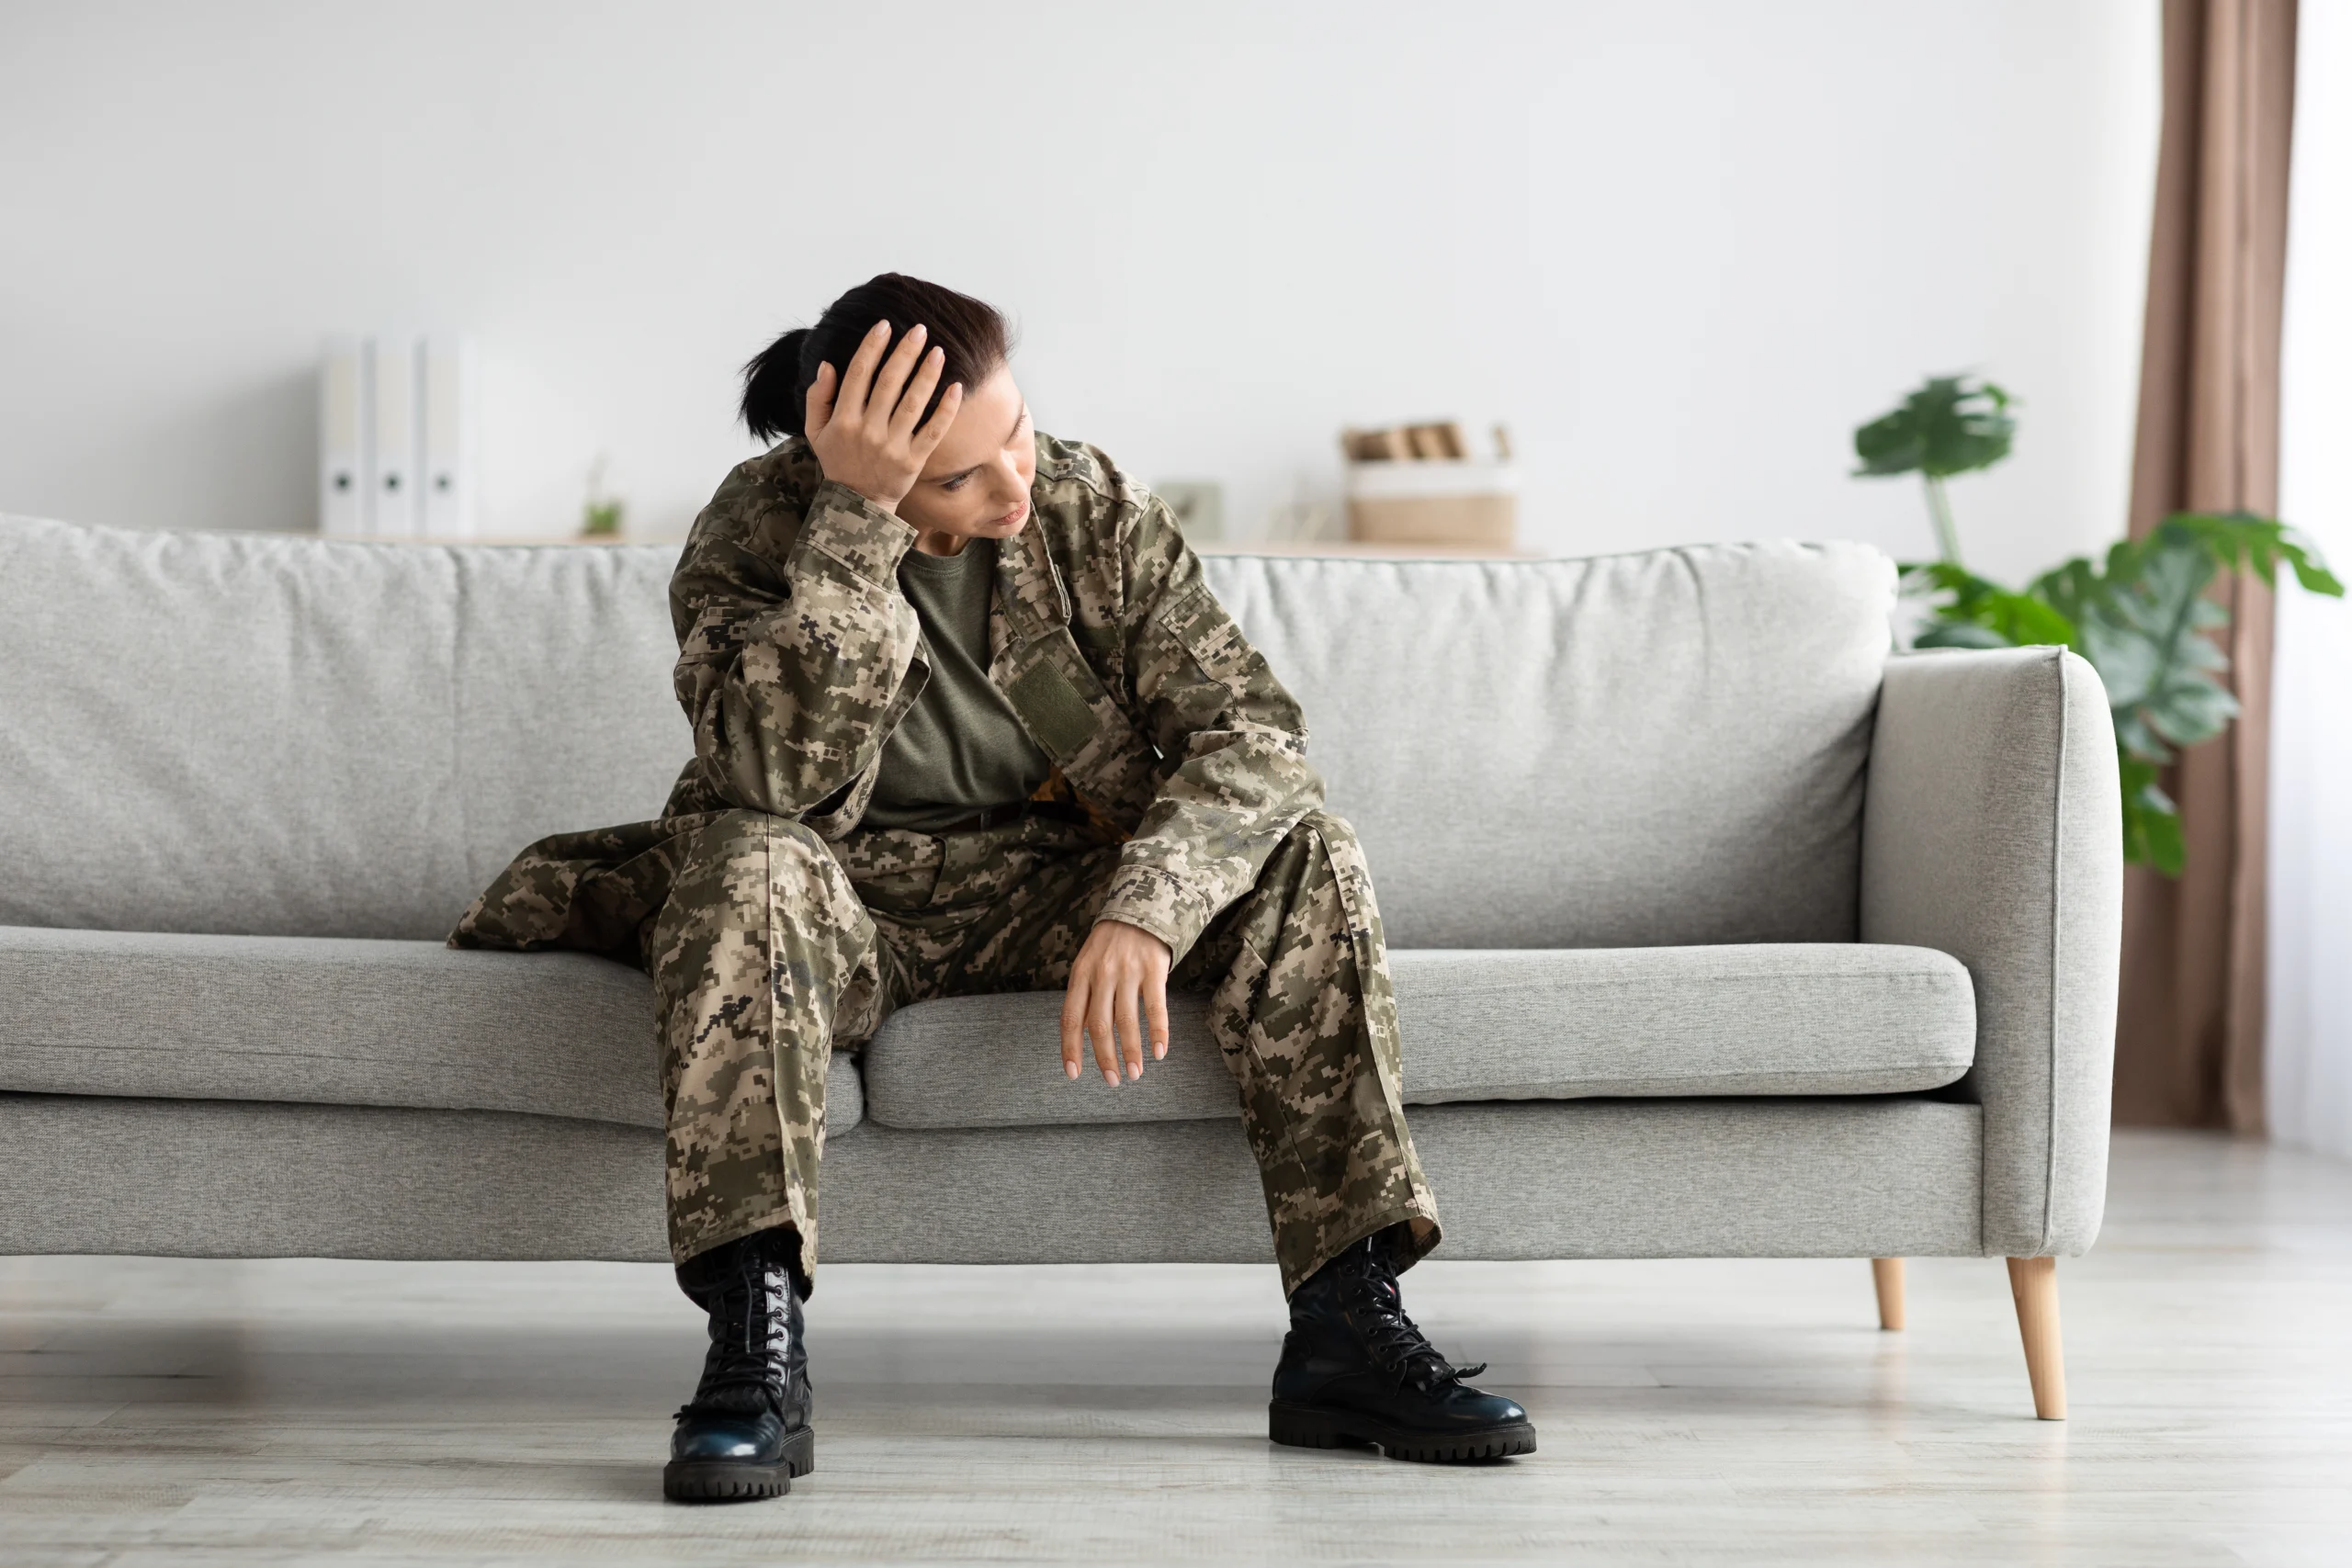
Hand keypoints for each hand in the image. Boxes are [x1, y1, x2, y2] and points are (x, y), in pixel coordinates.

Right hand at [803, 320, 964, 513]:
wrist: (857, 504)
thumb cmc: (838, 462)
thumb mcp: (816, 432)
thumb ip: (818, 398)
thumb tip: (828, 364)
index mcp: (844, 419)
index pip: (859, 374)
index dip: (872, 347)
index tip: (885, 326)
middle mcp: (868, 430)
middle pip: (889, 383)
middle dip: (905, 352)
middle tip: (920, 330)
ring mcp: (892, 446)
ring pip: (913, 403)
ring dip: (927, 375)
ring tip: (938, 352)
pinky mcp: (913, 461)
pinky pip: (933, 431)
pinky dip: (945, 409)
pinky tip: (955, 387)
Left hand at [1061, 919, 1171, 1086]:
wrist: (1141, 905)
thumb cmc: (1112, 942)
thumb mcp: (1088, 962)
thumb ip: (1085, 993)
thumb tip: (1081, 1035)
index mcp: (1080, 975)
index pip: (1071, 1018)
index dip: (1070, 1048)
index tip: (1074, 1074)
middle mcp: (1101, 974)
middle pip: (1099, 1025)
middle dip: (1105, 1058)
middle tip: (1113, 1081)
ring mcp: (1127, 972)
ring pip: (1127, 1021)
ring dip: (1131, 1052)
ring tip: (1136, 1073)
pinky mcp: (1153, 969)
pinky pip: (1155, 1007)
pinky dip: (1158, 1033)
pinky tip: (1159, 1052)